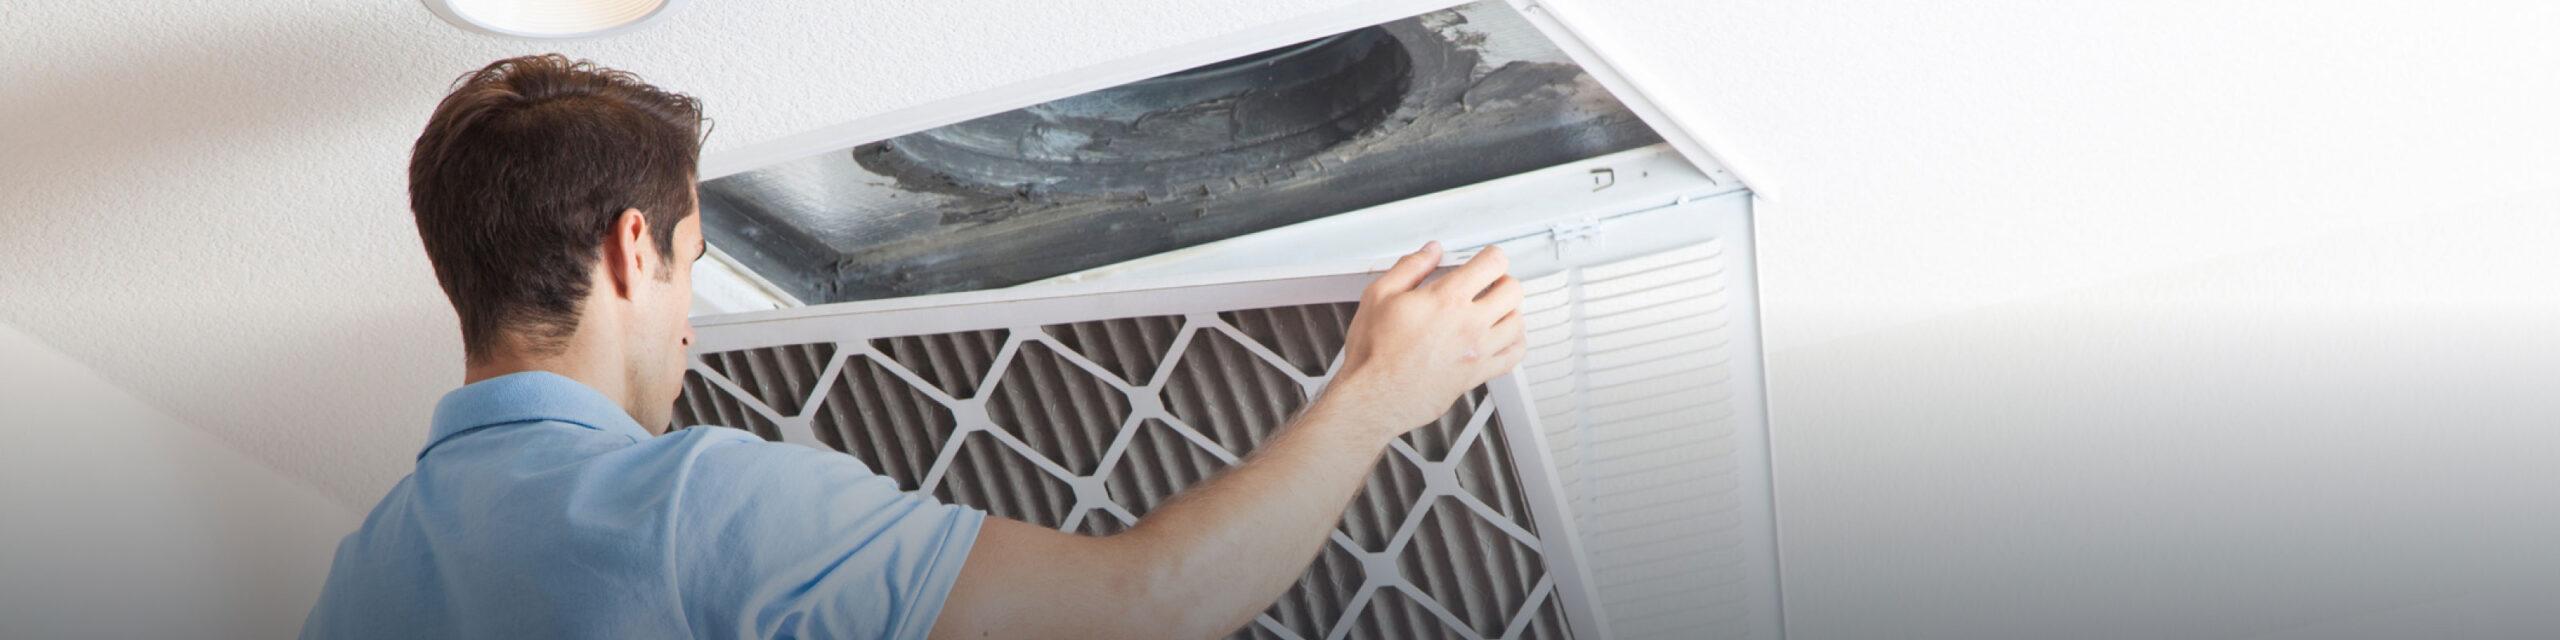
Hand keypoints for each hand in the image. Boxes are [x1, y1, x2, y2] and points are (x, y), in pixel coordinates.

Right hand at [1320, 242, 1527, 439]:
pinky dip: (1515, 342)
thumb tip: (1430, 252)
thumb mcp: (1380, 295)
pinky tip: (1503, 338)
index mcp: (1447, 300)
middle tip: (1490, 283)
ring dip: (1510, 310)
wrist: (1374, 396)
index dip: (1491, 255)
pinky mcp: (1477, 375)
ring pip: (1518, 322)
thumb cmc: (1374, 352)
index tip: (1486, 259)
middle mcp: (1469, 325)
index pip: (1493, 264)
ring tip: (1496, 309)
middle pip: (1513, 291)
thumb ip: (1410, 267)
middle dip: (1503, 280)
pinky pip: (1514, 356)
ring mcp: (1477, 351)